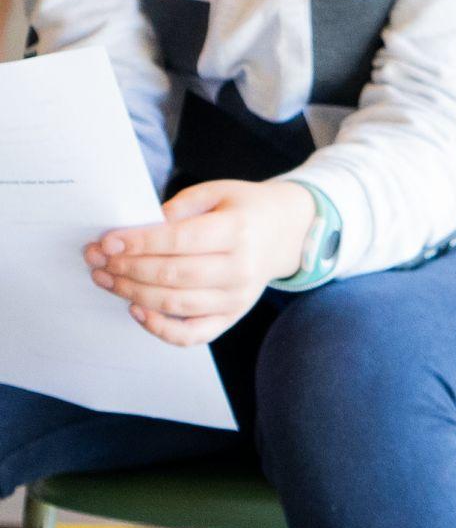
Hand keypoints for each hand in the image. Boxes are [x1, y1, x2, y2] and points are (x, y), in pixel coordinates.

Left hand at [87, 179, 316, 346]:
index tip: (107, 241)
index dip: (139, 243)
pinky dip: (160, 329)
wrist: (286, 232)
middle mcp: (241, 268)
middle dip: (127, 268)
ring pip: (175, 304)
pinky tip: (136, 311)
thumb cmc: (243, 209)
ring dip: (132, 293)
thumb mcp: (216, 192)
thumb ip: (178, 208)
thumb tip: (135, 232)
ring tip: (106, 278)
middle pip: (173, 275)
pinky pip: (192, 335)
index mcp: (239, 230)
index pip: (180, 241)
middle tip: (97, 259)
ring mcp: (238, 297)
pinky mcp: (232, 316)